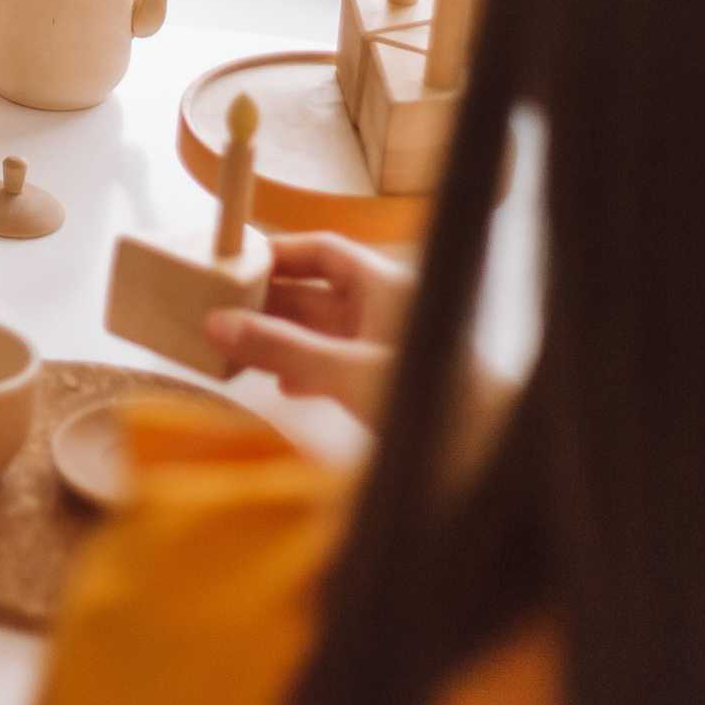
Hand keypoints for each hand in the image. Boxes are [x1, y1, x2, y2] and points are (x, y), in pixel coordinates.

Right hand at [202, 233, 414, 430]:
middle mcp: (384, 309)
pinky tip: (282, 387)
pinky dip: (304, 370)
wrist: (488, 452)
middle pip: (316, 293)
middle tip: (219, 311)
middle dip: (270, 302)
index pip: (322, 251)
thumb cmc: (430, 402)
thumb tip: (216, 324)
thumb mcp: (345, 374)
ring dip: (281, 340)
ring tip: (237, 351)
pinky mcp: (386, 382)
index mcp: (383, 287)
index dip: (279, 253)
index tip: (235, 263)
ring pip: (321, 332)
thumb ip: (282, 350)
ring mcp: (386, 346)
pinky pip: (333, 363)